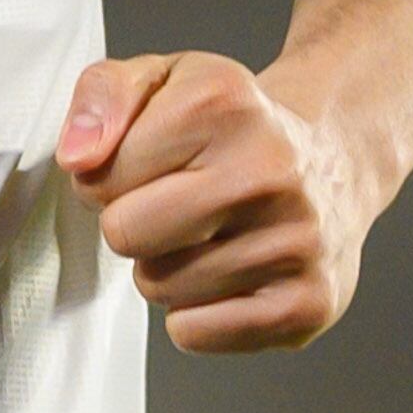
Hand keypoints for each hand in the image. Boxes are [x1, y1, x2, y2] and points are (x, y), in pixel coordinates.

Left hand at [57, 51, 380, 354]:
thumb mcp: (163, 79)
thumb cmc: (234, 127)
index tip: (148, 168)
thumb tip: (78, 157)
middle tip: (174, 206)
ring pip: (159, 288)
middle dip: (133, 224)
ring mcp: (294, 241)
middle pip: (125, 235)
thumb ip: (102, 96)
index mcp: (221, 105)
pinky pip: (195, 334)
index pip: (97, 178)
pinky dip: (198, 314)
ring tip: (212, 234)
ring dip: (169, 268)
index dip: (108, 177)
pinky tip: (231, 272)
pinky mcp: (308, 304)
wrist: (334, 159)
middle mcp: (266, 170)